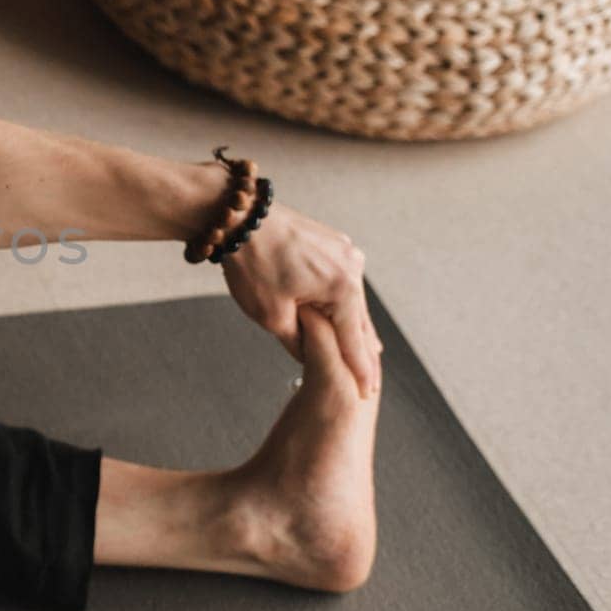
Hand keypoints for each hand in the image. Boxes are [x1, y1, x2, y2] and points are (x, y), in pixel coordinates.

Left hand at [218, 202, 382, 395]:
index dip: (359, 370)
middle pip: (357, 319)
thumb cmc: (252, 266)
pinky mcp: (333, 243)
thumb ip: (299, 342)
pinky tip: (347, 315)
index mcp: (343, 288)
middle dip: (362, 351)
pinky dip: (342, 301)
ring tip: (369, 353)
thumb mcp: (272, 316)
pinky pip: (341, 280)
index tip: (367, 393)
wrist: (238, 217)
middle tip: (372, 384)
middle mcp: (352, 267)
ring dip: (353, 325)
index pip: (353, 340)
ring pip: (350, 299)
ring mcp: (345, 251)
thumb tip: (313, 357)